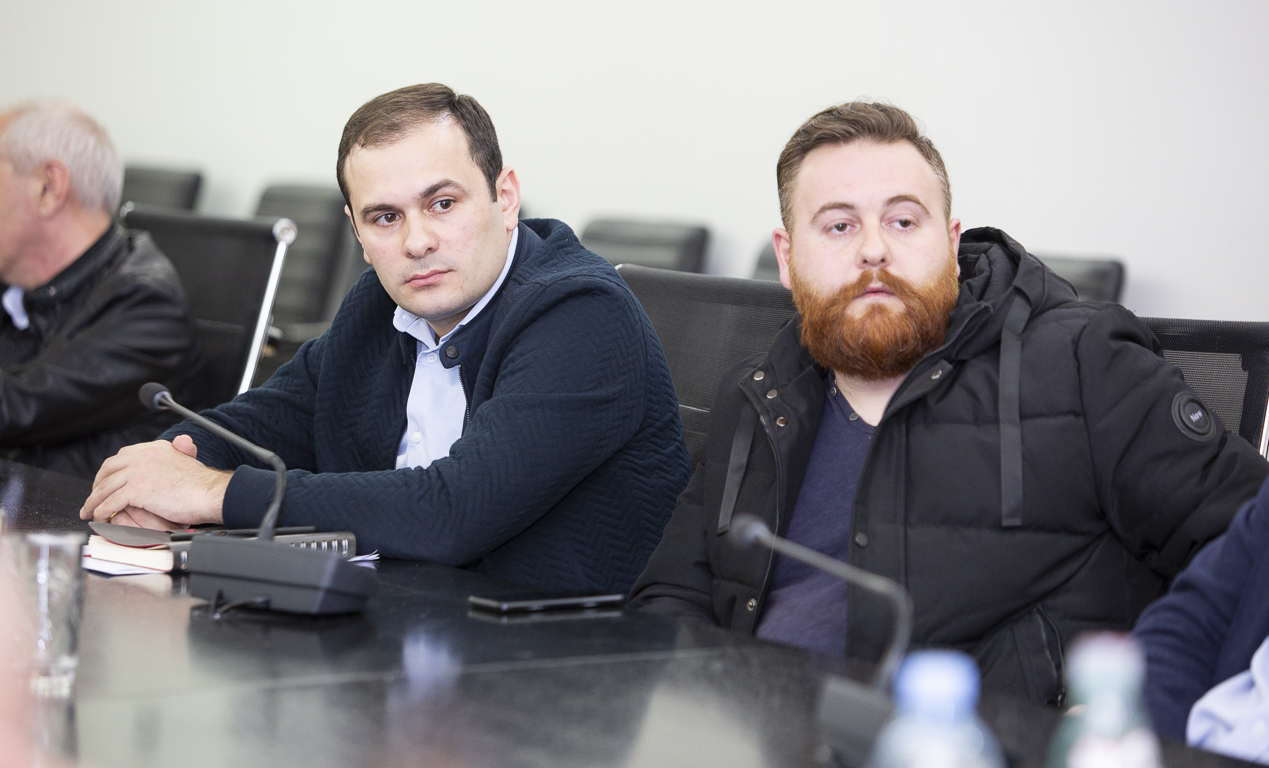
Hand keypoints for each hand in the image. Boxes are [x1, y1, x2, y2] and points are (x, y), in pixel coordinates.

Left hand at [80, 436, 231, 526]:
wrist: (210, 492)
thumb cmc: (203, 483)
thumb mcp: (189, 458)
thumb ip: (180, 451)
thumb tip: (182, 440)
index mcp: (156, 447)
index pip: (123, 456)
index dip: (110, 470)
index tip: (106, 481)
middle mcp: (144, 455)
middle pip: (109, 469)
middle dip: (97, 484)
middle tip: (93, 497)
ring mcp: (138, 471)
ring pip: (106, 487)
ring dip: (94, 501)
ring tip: (89, 512)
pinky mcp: (137, 489)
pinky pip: (111, 502)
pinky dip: (102, 511)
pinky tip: (101, 517)